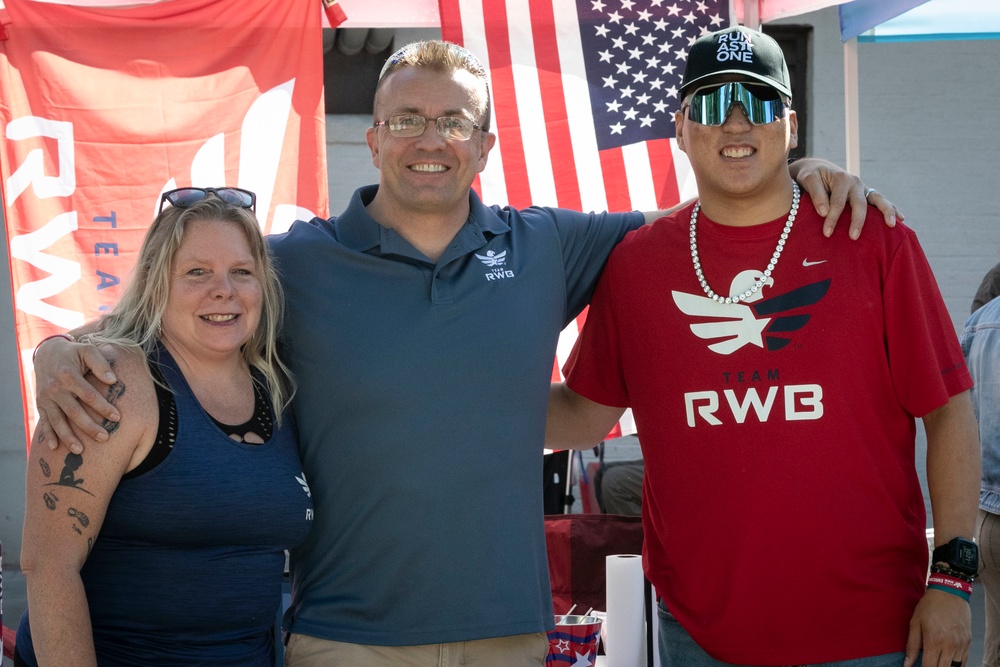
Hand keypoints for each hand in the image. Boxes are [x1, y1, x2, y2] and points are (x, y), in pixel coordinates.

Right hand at [34, 337, 118, 453]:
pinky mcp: (41, 403)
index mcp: (68, 375)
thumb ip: (101, 364)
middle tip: (105, 438)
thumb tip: (113, 380)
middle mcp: (55, 388)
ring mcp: (46, 398)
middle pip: (73, 412)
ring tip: (80, 450)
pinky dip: (48, 434)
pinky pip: (44, 421)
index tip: (117, 417)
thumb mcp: (87, 351)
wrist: (47, 352)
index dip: (103, 407)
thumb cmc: (74, 353)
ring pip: (57, 420)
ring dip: (68, 437)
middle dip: (89, 427)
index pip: (88, 395)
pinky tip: (54, 447)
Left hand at [790, 158, 902, 239]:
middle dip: (857, 221)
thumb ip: (816, 194)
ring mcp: (863, 189)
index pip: (839, 202)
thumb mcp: (808, 179)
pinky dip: (891, 209)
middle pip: (860, 203)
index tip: (827, 233)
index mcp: (842, 178)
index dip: (833, 217)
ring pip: (878, 199)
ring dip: (886, 212)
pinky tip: (901, 219)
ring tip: (892, 225)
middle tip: (853, 237)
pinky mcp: (866, 195)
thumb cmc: (811, 176)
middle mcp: (855, 183)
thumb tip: (824, 212)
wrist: (818, 169)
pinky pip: (880, 202)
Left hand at [903, 588, 970, 666]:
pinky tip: (947, 661)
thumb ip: (912, 646)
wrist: (949, 592)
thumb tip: (907, 664)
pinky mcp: (968, 641)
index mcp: (934, 641)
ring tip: (936, 662)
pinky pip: (964, 661)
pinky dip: (956, 664)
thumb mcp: (915, 623)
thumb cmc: (929, 606)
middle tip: (927, 663)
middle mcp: (950, 645)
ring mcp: (961, 644)